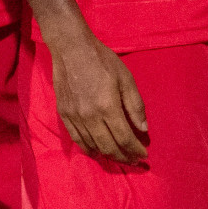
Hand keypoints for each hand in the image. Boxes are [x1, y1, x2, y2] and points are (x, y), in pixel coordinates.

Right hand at [48, 27, 148, 163]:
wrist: (71, 48)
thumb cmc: (102, 60)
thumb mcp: (126, 77)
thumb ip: (135, 105)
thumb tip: (142, 129)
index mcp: (108, 106)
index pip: (124, 138)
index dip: (135, 150)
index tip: (143, 154)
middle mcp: (90, 116)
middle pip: (109, 147)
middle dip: (123, 157)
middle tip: (133, 159)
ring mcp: (75, 117)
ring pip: (92, 146)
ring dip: (107, 155)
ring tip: (118, 156)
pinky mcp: (64, 115)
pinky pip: (77, 139)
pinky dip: (89, 148)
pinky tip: (97, 150)